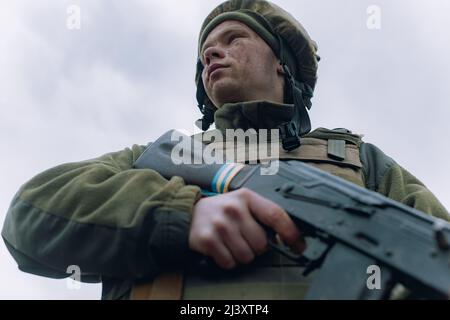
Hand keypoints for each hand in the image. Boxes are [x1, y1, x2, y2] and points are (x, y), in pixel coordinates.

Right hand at [189, 188, 304, 268]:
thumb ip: (262, 214)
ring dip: (241, 255)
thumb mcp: (241, 203)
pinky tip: (221, 248)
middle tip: (244, 239)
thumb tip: (288, 235)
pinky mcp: (208, 239)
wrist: (187, 214)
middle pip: (261, 244)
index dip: (291, 233)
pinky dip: (227, 260)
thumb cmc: (221, 211)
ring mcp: (220, 224)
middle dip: (256, 248)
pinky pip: (229, 262)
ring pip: (246, 256)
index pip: (276, 215)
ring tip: (231, 243)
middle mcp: (233, 209)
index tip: (299, 246)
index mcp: (246, 197)